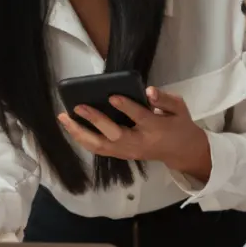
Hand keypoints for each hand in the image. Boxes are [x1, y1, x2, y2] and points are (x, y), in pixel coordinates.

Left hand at [58, 87, 211, 180]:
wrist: (181, 152)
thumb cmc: (178, 125)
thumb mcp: (180, 109)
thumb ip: (165, 99)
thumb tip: (149, 91)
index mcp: (155, 128)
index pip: (139, 117)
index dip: (126, 108)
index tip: (112, 96)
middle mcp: (138, 142)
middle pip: (114, 135)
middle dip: (95, 120)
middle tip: (78, 106)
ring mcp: (127, 152)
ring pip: (100, 146)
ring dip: (80, 133)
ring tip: (64, 118)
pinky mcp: (121, 155)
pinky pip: (98, 149)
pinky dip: (82, 139)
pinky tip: (71, 127)